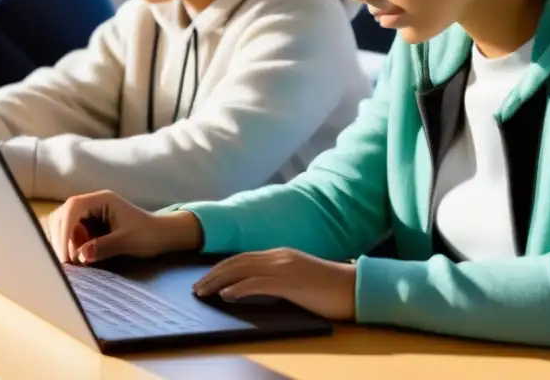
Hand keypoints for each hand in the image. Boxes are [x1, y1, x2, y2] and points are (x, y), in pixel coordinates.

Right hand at [45, 190, 201, 264]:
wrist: (161, 235)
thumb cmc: (148, 235)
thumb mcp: (127, 241)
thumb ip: (104, 246)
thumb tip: (81, 255)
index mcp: (102, 199)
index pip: (73, 208)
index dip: (65, 230)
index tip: (65, 254)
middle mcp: (93, 203)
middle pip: (63, 214)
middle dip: (60, 237)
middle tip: (64, 262)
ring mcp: (91, 212)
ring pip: (64, 223)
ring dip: (64, 241)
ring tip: (73, 261)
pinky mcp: (90, 224)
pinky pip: (72, 232)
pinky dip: (70, 244)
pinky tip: (78, 257)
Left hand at [193, 248, 356, 320]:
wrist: (354, 288)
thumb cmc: (328, 288)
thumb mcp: (298, 278)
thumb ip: (278, 278)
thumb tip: (255, 288)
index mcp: (281, 254)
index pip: (243, 258)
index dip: (221, 268)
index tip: (205, 280)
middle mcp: (279, 257)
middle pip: (237, 262)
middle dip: (213, 274)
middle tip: (195, 288)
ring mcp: (285, 268)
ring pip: (242, 270)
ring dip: (219, 281)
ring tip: (203, 292)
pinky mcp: (291, 283)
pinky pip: (258, 284)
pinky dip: (239, 288)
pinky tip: (226, 295)